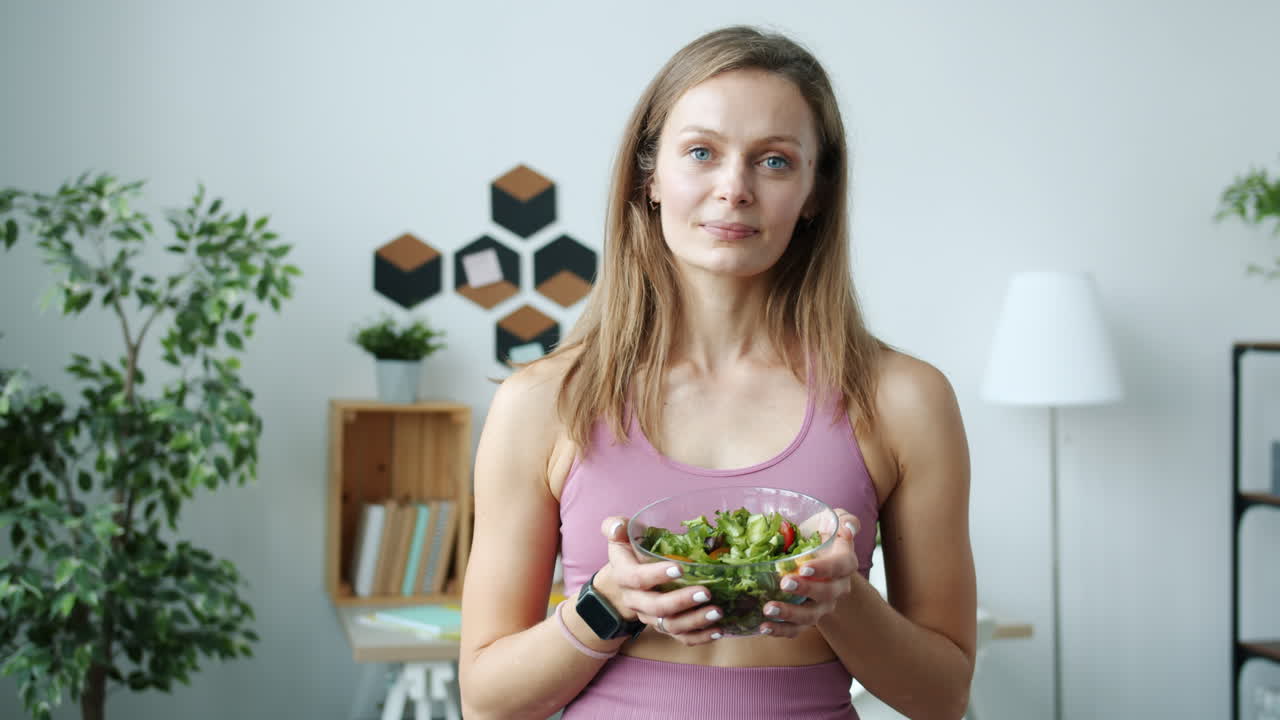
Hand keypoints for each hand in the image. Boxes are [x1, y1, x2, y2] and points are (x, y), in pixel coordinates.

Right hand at [595, 515, 723, 645]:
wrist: (623, 582)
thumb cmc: (629, 552)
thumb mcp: (619, 536)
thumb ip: (615, 527)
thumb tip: (620, 526)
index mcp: (624, 575)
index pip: (637, 579)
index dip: (656, 575)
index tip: (680, 568)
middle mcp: (635, 600)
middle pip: (656, 607)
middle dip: (681, 602)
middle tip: (706, 592)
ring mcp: (649, 616)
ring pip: (669, 626)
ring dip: (695, 621)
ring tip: (717, 612)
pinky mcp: (663, 626)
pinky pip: (680, 638)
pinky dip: (700, 637)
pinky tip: (718, 631)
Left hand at [757, 508, 860, 637]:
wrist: (815, 557)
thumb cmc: (822, 534)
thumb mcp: (834, 520)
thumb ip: (845, 520)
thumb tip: (848, 528)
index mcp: (845, 563)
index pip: (840, 567)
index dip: (823, 569)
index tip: (803, 567)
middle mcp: (837, 587)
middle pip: (826, 594)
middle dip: (805, 590)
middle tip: (784, 583)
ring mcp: (822, 605)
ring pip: (810, 616)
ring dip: (790, 614)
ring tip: (768, 609)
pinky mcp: (806, 618)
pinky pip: (796, 629)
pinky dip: (780, 630)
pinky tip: (763, 627)